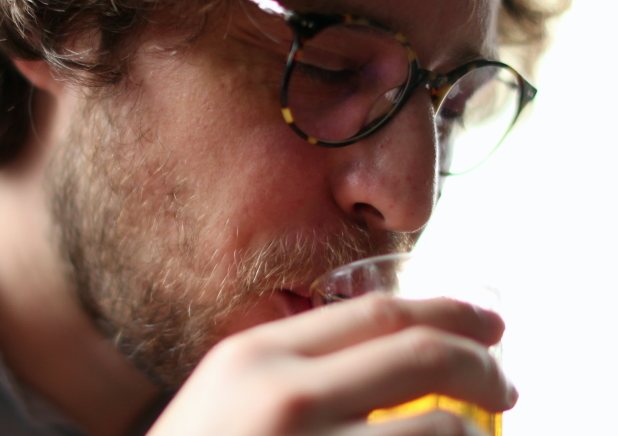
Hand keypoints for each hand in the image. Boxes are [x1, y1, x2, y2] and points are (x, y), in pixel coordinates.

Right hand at [147, 294, 515, 435]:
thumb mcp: (227, 397)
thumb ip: (293, 370)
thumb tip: (391, 358)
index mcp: (254, 356)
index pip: (376, 311)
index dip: (448, 309)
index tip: (488, 322)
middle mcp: (282, 396)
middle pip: (420, 353)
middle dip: (483, 363)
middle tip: (507, 383)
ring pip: (440, 429)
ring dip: (475, 432)